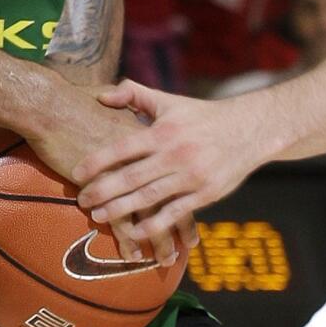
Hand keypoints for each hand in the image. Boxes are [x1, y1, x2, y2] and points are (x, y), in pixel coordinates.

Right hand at [25, 88, 192, 266]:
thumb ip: (130, 101)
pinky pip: (121, 222)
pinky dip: (129, 241)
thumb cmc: (80, 103)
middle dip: (180, 227)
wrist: (52, 106)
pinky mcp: (103, 191)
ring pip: (150, 215)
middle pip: (171, 199)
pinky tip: (134, 256)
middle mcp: (146, 161)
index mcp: (153, 141)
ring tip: (166, 260)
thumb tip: (133, 107)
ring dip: (159, 241)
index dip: (190, 193)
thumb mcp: (116, 98)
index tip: (196, 211)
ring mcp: (125, 178)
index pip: (179, 172)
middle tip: (187, 248)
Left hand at [73, 80, 258, 243]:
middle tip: (80, 200)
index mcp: (164, 131)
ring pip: (149, 197)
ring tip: (98, 216)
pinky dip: (154, 224)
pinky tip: (135, 232)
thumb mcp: (169, 101)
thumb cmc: (202, 116)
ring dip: (121, 209)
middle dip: (103, 190)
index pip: (122, 147)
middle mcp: (176, 154)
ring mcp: (191, 176)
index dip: (97, 161)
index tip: (75, 173)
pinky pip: (175, 212)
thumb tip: (101, 95)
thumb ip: (134, 94)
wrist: (249, 129)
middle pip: (131, 177)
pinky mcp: (205, 194)